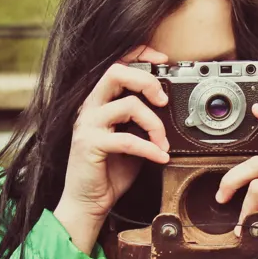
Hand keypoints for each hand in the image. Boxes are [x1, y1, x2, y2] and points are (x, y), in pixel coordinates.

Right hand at [54, 46, 170, 253]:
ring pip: (128, 105)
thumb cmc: (109, 172)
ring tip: (163, 143)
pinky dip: (150, 148)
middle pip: (116, 73)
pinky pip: (128, 139)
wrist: (87, 202)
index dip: (139, 56)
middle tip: (163, 100)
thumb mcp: (131, 139)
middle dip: (146, 81)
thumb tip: (169, 110)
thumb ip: (143, 122)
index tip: (163, 61)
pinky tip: (160, 157)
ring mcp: (88, 125)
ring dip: (155, 124)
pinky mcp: (90, 145)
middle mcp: (91, 108)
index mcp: (100, 103)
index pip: (116, 66)